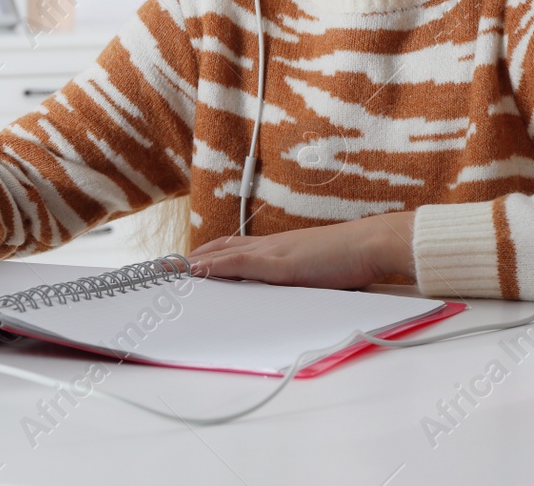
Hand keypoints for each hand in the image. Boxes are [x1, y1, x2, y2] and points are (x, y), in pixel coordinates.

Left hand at [187, 213, 414, 288]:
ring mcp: (275, 253)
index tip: (185, 263)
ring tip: (165, 271)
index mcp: (279, 247)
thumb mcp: (318, 268)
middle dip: (190, 260)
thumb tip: (290, 290)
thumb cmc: (353, 258)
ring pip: (222, 255)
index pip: (234, 248)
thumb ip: (299, 277)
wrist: (373, 243)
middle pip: (220, 249)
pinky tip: (195, 271)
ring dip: (192, 263)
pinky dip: (214, 266)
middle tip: (160, 269)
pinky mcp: (282, 265)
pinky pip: (240, 263)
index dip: (208, 255)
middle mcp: (271, 245)